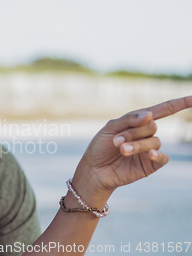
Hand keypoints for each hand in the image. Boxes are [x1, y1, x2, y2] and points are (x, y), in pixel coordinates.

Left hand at [73, 96, 191, 201]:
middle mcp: (146, 135)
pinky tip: (149, 154)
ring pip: (154, 141)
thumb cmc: (100, 147)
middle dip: (132, 132)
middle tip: (116, 141)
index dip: (179, 103)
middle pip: (151, 126)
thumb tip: (150, 114)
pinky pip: (162, 157)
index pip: (161, 110)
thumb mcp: (110, 128)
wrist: (94, 170)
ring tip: (121, 150)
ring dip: (136, 144)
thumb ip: (129, 119)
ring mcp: (149, 149)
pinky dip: (157, 154)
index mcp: (137, 122)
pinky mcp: (150, 164)